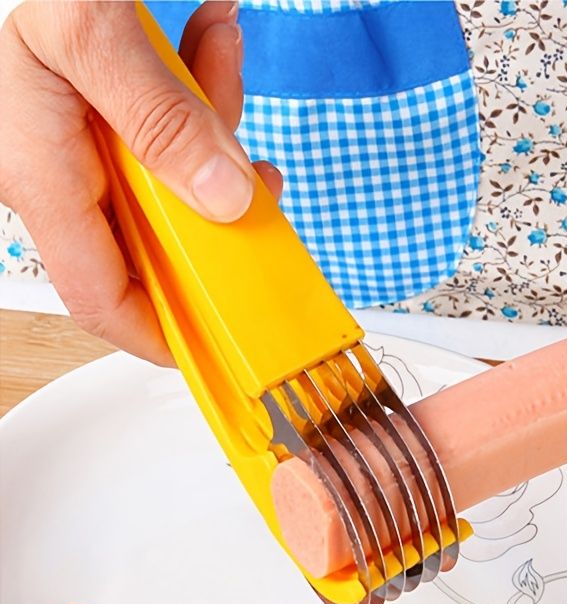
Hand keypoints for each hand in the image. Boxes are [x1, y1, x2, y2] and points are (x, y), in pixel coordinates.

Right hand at [0, 1, 281, 364]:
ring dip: (214, 128)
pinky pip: (164, 132)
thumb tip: (224, 199)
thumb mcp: (91, 34)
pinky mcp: (106, 120)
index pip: (102, 295)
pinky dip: (199, 93)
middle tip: (257, 175)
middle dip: (219, 210)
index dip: (163, 331)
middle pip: (159, 239)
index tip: (224, 339)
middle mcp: (62, 175)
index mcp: (43, 176)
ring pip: (173, 182)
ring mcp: (84, 149)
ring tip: (219, 49)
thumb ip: (158, 118)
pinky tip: (209, 39)